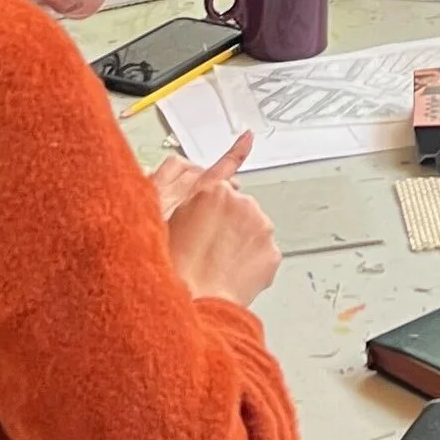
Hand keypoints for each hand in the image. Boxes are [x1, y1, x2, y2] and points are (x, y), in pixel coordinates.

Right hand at [160, 139, 280, 306]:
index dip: (236, 153)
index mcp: (212, 191)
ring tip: (217, 265)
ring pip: (253, 229)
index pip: (226, 166)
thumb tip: (195, 202)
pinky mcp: (272, 250)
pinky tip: (232, 274)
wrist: (196, 302)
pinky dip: (253, 262)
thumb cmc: (176, 268)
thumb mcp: (168, 223)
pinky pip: (263, 253)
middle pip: (239, 206)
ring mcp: (259, 226)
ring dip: (241, 241)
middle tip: (208, 248)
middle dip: (229, 222)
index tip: (248, 136)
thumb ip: (187, 203)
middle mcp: (240, 202)